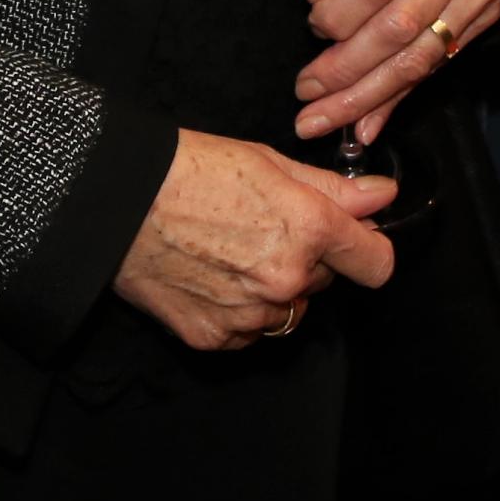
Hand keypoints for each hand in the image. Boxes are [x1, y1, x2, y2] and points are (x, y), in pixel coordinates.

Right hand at [113, 131, 395, 350]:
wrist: (117, 202)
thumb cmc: (189, 169)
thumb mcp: (269, 162)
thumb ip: (334, 188)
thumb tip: (382, 196)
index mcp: (308, 228)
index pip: (376, 263)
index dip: (369, 248)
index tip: (355, 240)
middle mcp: (286, 280)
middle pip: (326, 281)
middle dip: (308, 258)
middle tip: (263, 227)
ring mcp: (251, 316)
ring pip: (287, 310)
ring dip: (273, 289)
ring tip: (230, 251)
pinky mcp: (216, 338)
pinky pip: (249, 331)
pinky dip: (238, 311)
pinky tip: (210, 275)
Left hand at [296, 0, 499, 144]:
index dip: (338, 13)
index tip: (313, 25)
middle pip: (397, 30)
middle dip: (345, 70)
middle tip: (305, 93)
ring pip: (419, 59)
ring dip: (367, 96)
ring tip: (324, 120)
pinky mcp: (488, 15)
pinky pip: (438, 66)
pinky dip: (399, 97)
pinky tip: (367, 122)